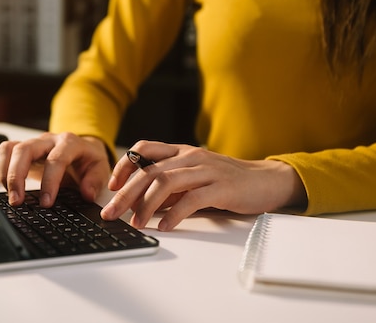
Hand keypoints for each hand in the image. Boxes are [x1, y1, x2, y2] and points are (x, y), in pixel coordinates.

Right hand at [0, 132, 110, 206]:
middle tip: (17, 201)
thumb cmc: (89, 161)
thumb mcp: (100, 170)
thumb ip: (95, 181)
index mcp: (70, 143)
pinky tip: (6, 187)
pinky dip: (0, 170)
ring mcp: (33, 143)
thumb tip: (86, 193)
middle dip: (17, 176)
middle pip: (25, 149)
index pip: (56, 159)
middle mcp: (48, 140)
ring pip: (10, 149)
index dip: (50, 181)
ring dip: (5, 173)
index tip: (46, 203)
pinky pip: (4, 152)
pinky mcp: (22, 149)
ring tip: (11, 196)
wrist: (83, 150)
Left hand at [100, 141, 306, 230]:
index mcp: (180, 152)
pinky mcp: (221, 187)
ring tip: (137, 222)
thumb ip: (168, 188)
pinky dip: (175, 214)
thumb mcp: (192, 178)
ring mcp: (206, 170)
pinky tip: (165, 226)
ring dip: (146, 205)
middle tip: (111, 213)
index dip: (124, 166)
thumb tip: (139, 204)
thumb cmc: (226, 181)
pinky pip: (192, 199)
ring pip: (166, 182)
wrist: (264, 180)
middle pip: (149, 171)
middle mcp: (190, 157)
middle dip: (125, 193)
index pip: (143, 150)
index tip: (112, 186)